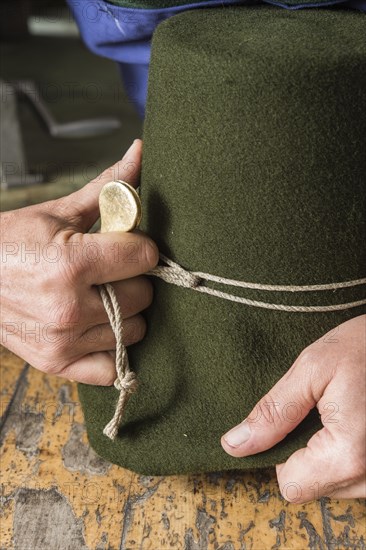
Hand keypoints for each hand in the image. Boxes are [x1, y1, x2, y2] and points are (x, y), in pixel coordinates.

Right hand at [0, 139, 158, 384]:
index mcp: (70, 263)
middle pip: (143, 295)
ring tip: (101, 297)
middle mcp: (69, 308)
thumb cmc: (12, 242)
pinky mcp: (56, 363)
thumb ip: (108, 188)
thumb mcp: (58, 212)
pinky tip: (99, 328)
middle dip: (133, 279)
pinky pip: (112, 369)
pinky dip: (112, 349)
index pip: (144, 256)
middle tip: (112, 271)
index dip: (140, 246)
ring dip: (126, 313)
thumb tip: (141, 150)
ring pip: (135, 330)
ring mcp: (62, 341)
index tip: (127, 245)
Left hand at [221, 314, 365, 501]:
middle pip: (314, 486)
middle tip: (322, 409)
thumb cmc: (365, 346)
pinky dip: (348, 451)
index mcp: (349, 455)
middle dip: (307, 451)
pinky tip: (355, 420)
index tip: (292, 420)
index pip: (291, 485)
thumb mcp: (312, 369)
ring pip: (336, 482)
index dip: (281, 453)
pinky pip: (356, 474)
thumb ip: (274, 412)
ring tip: (343, 411)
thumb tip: (236, 444)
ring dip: (330, 452)